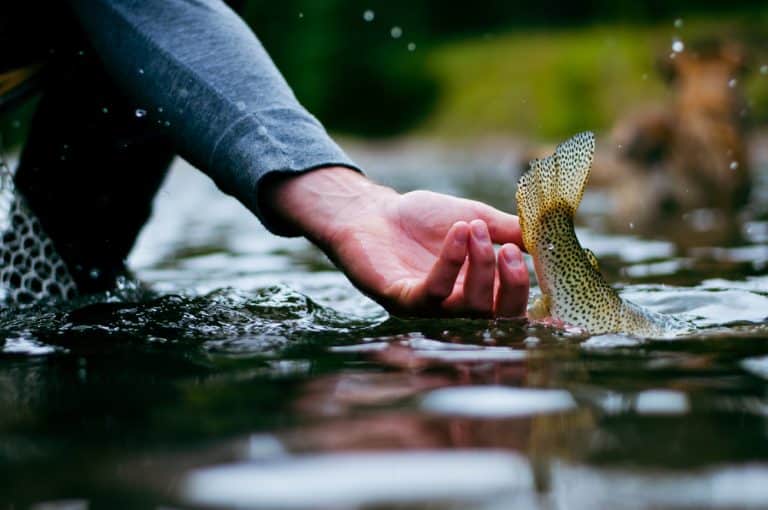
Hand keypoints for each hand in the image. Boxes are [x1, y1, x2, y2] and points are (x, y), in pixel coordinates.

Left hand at [265, 167, 528, 317]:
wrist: (373, 211)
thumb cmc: (422, 220)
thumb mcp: (477, 219)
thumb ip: (510, 231)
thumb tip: (550, 238)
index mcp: (478, 295)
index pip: (513, 314)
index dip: (537, 310)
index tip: (554, 290)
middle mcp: (455, 311)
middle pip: (496, 318)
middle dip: (511, 285)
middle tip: (511, 250)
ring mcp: (428, 311)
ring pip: (468, 307)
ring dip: (479, 266)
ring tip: (476, 229)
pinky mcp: (401, 300)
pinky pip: (433, 291)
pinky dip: (450, 262)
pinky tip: (458, 233)